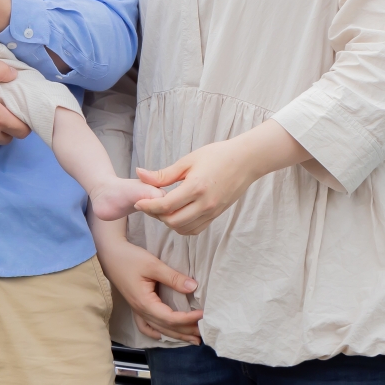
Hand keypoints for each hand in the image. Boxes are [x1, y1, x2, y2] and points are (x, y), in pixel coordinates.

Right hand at [91, 221, 204, 343]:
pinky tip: (163, 336)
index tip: (203, 315)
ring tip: (192, 339)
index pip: (171, 318)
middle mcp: (141, 311)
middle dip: (186, 332)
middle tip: (204, 333)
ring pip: (159, 329)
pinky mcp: (135, 306)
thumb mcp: (153, 264)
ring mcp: (137, 310)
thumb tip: (193, 287)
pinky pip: (145, 326)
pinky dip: (155, 333)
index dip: (188, 319)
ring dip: (176, 335)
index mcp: (145, 303)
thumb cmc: (129, 258)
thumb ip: (173, 277)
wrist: (109, 254)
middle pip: (167, 328)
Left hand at [136, 123, 307, 236]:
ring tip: (162, 209)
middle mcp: (205, 204)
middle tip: (149, 205)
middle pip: (172, 221)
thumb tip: (140, 174)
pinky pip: (195, 229)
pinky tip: (177, 214)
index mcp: (196, 187)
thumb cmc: (217, 155)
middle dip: (156, 216)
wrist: (246, 161)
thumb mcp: (188, 161)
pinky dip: (182, 227)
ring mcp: (212, 212)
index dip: (148, 207)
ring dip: (169, 222)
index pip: (166, 206)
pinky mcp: (216, 215)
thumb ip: (164, 174)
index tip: (138, 203)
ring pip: (183, 229)